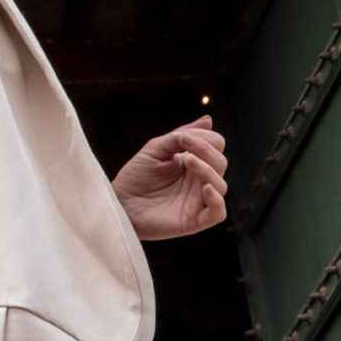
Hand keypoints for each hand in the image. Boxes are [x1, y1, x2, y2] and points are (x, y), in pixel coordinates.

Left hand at [111, 114, 226, 240]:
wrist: (119, 202)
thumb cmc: (135, 176)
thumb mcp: (156, 149)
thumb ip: (181, 135)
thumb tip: (209, 119)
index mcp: (192, 162)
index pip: (216, 146)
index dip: (205, 139)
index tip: (183, 137)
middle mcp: (199, 181)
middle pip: (221, 163)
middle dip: (206, 150)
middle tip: (184, 147)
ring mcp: (198, 201)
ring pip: (221, 185)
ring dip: (208, 170)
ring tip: (187, 161)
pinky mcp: (194, 220)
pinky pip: (218, 213)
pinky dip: (217, 199)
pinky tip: (204, 188)